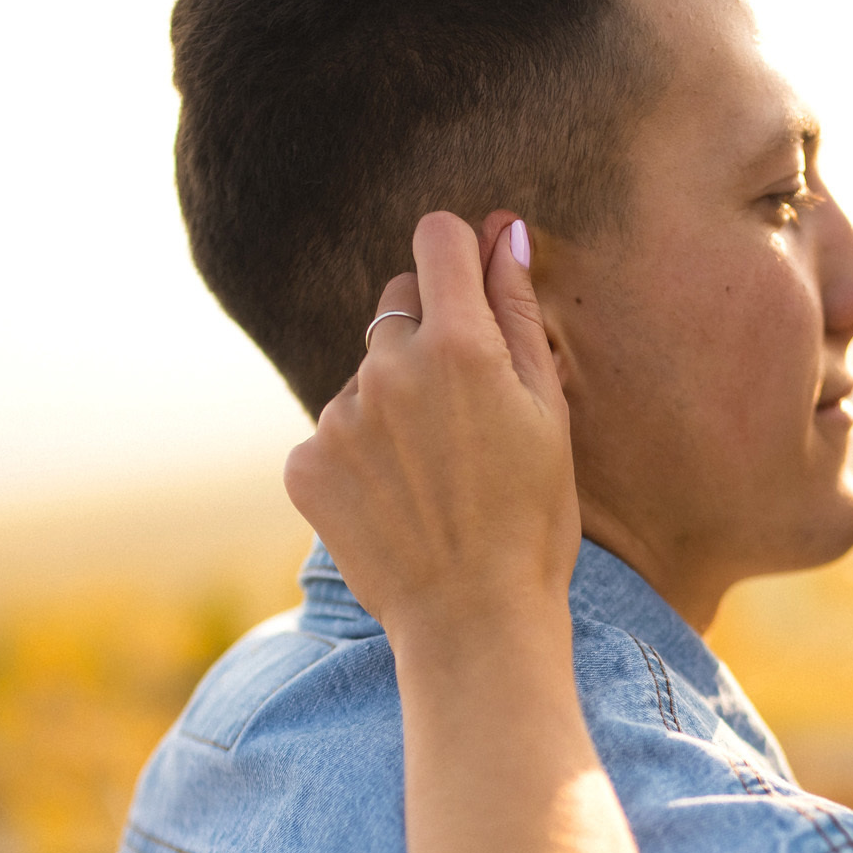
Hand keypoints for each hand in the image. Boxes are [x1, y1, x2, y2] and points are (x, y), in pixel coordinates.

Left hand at [285, 211, 578, 651]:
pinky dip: (360, 456)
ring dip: (392, 405)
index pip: (436, 238)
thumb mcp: (547, 412)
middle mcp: (387, 367)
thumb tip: (500, 228)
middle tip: (465, 417)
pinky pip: (334, 431)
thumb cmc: (533, 520)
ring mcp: (338, 416)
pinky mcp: (305, 463)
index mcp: (457, 344)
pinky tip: (397, 503)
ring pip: (366, 376)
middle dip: (428, 337)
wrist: (473, 623)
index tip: (470, 290)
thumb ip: (517, 311)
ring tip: (432, 478)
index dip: (457, 256)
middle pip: (398, 304)